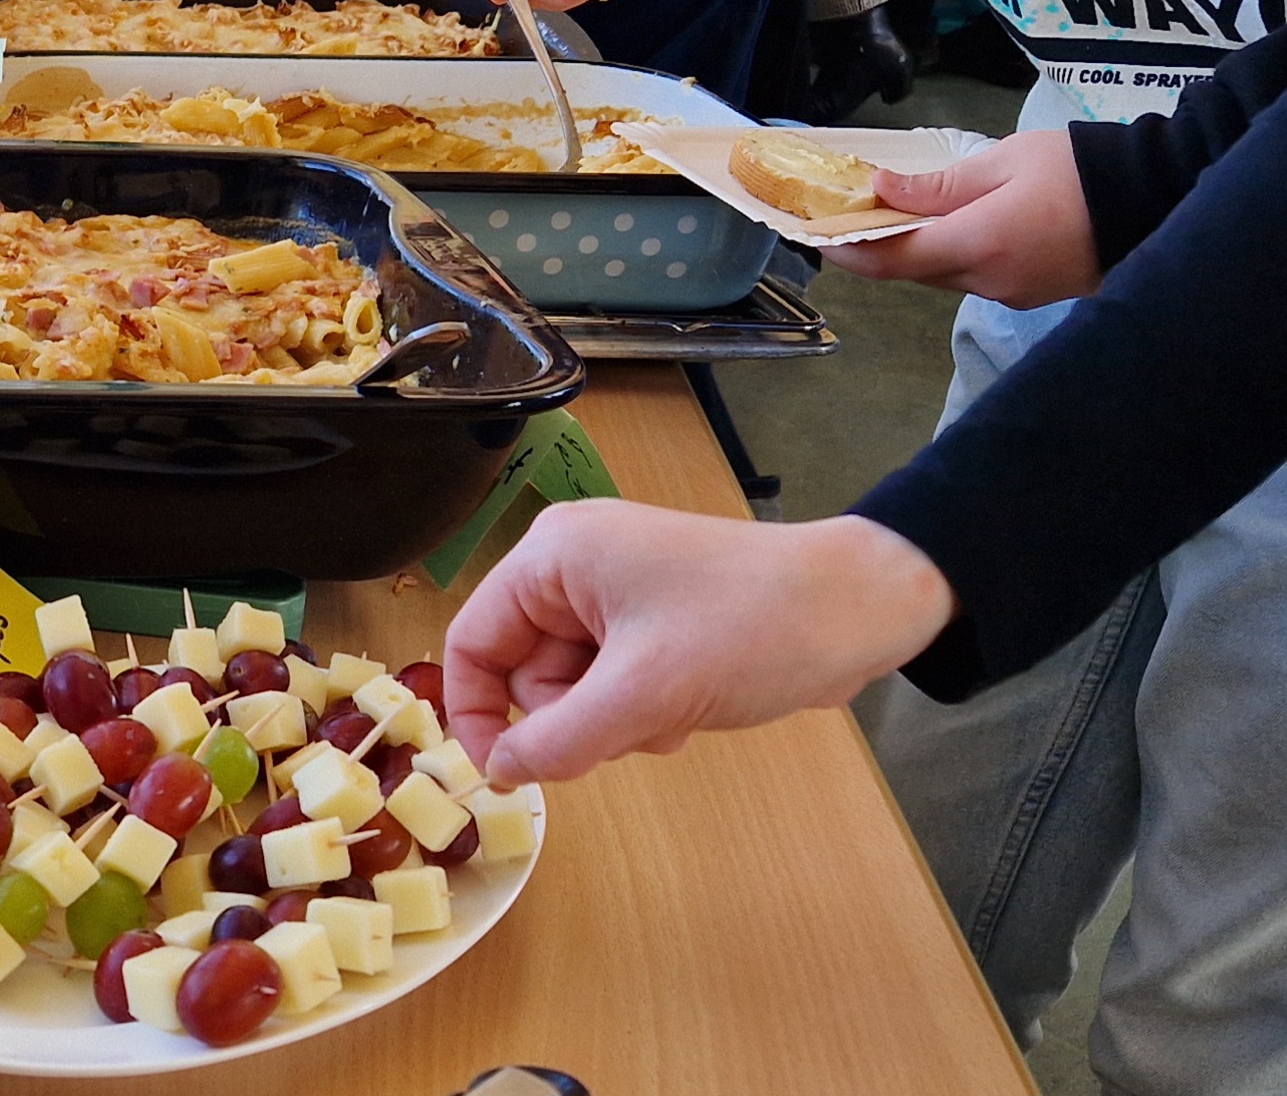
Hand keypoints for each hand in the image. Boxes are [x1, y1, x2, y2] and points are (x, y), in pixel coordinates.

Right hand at [444, 504, 955, 786]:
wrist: (861, 609)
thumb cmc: (750, 630)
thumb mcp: (645, 693)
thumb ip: (558, 739)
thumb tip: (499, 774)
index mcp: (554, 557)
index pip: (472, 641)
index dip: (475, 712)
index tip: (502, 775)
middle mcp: (574, 567)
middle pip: (524, 672)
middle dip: (574, 717)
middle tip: (632, 726)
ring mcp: (615, 594)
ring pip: (572, 688)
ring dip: (615, 721)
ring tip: (674, 712)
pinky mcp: (653, 621)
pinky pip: (612, 685)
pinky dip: (643, 711)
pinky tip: (690, 708)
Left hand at [820, 130, 1099, 307]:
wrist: (1156, 194)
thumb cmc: (1078, 169)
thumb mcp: (1003, 161)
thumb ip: (938, 184)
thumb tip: (879, 190)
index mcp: (978, 245)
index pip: (890, 260)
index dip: (845, 249)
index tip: (811, 233)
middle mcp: (989, 281)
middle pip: (913, 270)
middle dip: (878, 246)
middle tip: (849, 214)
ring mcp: (1012, 293)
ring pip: (943, 275)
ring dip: (917, 250)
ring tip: (897, 214)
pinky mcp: (1030, 294)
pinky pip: (975, 276)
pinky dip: (953, 254)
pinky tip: (951, 226)